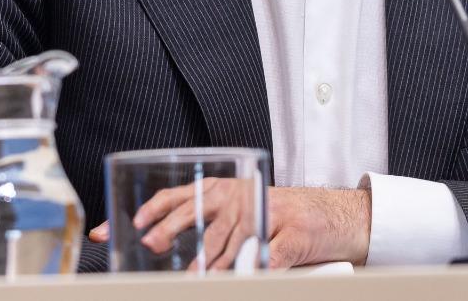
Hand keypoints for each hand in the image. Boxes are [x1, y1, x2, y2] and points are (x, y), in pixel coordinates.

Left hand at [88, 183, 371, 269]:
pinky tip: (238, 278)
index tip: (134, 224)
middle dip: (170, 229)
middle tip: (152, 245)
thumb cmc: (281, 214)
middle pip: (198, 212)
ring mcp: (267, 214)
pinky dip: (249, 271)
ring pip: (228, 242)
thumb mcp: (242, 208)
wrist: (333, 216)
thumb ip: (210, 220)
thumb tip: (161, 238)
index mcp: (224, 189)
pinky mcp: (290, 237)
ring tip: (194, 278)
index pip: (180, 194)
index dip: (154, 209)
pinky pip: (263, 259)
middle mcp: (241, 197)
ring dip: (207, 263)